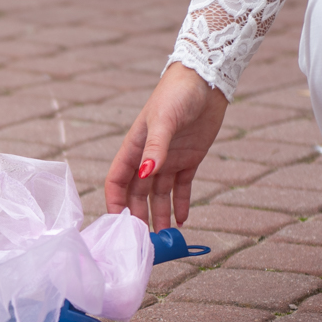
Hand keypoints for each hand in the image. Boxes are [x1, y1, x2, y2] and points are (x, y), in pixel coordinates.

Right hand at [105, 63, 230, 229]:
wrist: (206, 81)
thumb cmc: (177, 94)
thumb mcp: (164, 120)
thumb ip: (155, 148)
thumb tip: (145, 174)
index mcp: (134, 148)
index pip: (117, 181)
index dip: (115, 203)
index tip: (119, 224)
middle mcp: (148, 158)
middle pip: (138, 194)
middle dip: (139, 216)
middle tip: (145, 240)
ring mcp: (169, 160)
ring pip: (160, 195)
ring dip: (160, 215)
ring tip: (164, 239)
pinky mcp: (189, 160)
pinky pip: (182, 188)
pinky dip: (181, 205)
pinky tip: (182, 221)